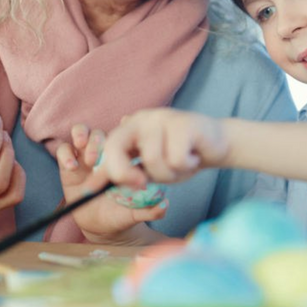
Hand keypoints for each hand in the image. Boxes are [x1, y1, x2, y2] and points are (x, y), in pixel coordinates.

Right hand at [56, 124, 167, 244]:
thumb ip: (150, 208)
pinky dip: (66, 154)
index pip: (122, 134)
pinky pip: (63, 150)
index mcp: (123, 157)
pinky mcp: (68, 166)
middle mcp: (104, 154)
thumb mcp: (136, 211)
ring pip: (81, 132)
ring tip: (88, 159)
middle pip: (101, 131)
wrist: (102, 227)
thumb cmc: (122, 212)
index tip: (123, 133)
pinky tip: (72, 167)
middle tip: (99, 158)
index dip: (123, 127)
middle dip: (99, 139)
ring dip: (83, 137)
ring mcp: (85, 157)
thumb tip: (164, 205)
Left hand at [99, 109, 229, 187]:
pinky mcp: (185, 123)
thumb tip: (89, 188)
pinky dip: (186, 166)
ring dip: (169, 173)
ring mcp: (163, 118)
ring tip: (180, 165)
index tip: (104, 189)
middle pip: (117, 147)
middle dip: (125, 173)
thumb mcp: (148, 168)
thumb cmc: (181, 156)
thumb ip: (123, 174)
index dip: (105, 170)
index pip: (108, 147)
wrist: (218, 144)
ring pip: (153, 160)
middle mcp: (143, 118)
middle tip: (142, 183)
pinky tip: (193, 157)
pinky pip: (176, 158)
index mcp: (131, 127)